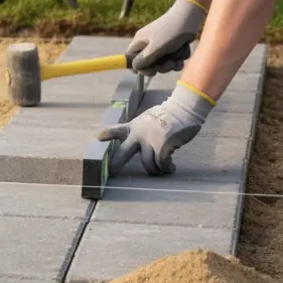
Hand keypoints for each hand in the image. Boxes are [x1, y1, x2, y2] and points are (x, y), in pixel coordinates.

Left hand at [96, 83, 214, 176]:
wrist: (184, 109)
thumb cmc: (167, 115)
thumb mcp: (147, 119)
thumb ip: (138, 130)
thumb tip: (134, 140)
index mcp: (134, 126)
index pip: (116, 130)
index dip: (106, 134)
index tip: (98, 138)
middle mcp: (139, 134)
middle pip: (123, 153)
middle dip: (116, 165)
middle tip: (111, 174)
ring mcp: (151, 140)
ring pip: (147, 163)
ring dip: (154, 171)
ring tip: (161, 171)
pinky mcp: (163, 145)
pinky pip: (162, 163)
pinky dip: (166, 168)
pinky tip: (171, 168)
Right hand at [126, 0, 206, 76]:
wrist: (190, 15)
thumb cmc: (171, 31)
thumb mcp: (155, 48)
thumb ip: (143, 60)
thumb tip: (134, 68)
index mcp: (140, 42)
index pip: (131, 59)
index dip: (139, 68)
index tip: (151, 72)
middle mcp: (148, 44)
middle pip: (149, 64)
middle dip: (161, 66)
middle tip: (169, 64)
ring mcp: (161, 44)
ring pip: (164, 62)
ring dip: (173, 62)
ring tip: (179, 57)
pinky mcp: (173, 45)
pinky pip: (174, 57)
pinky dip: (180, 56)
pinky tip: (184, 50)